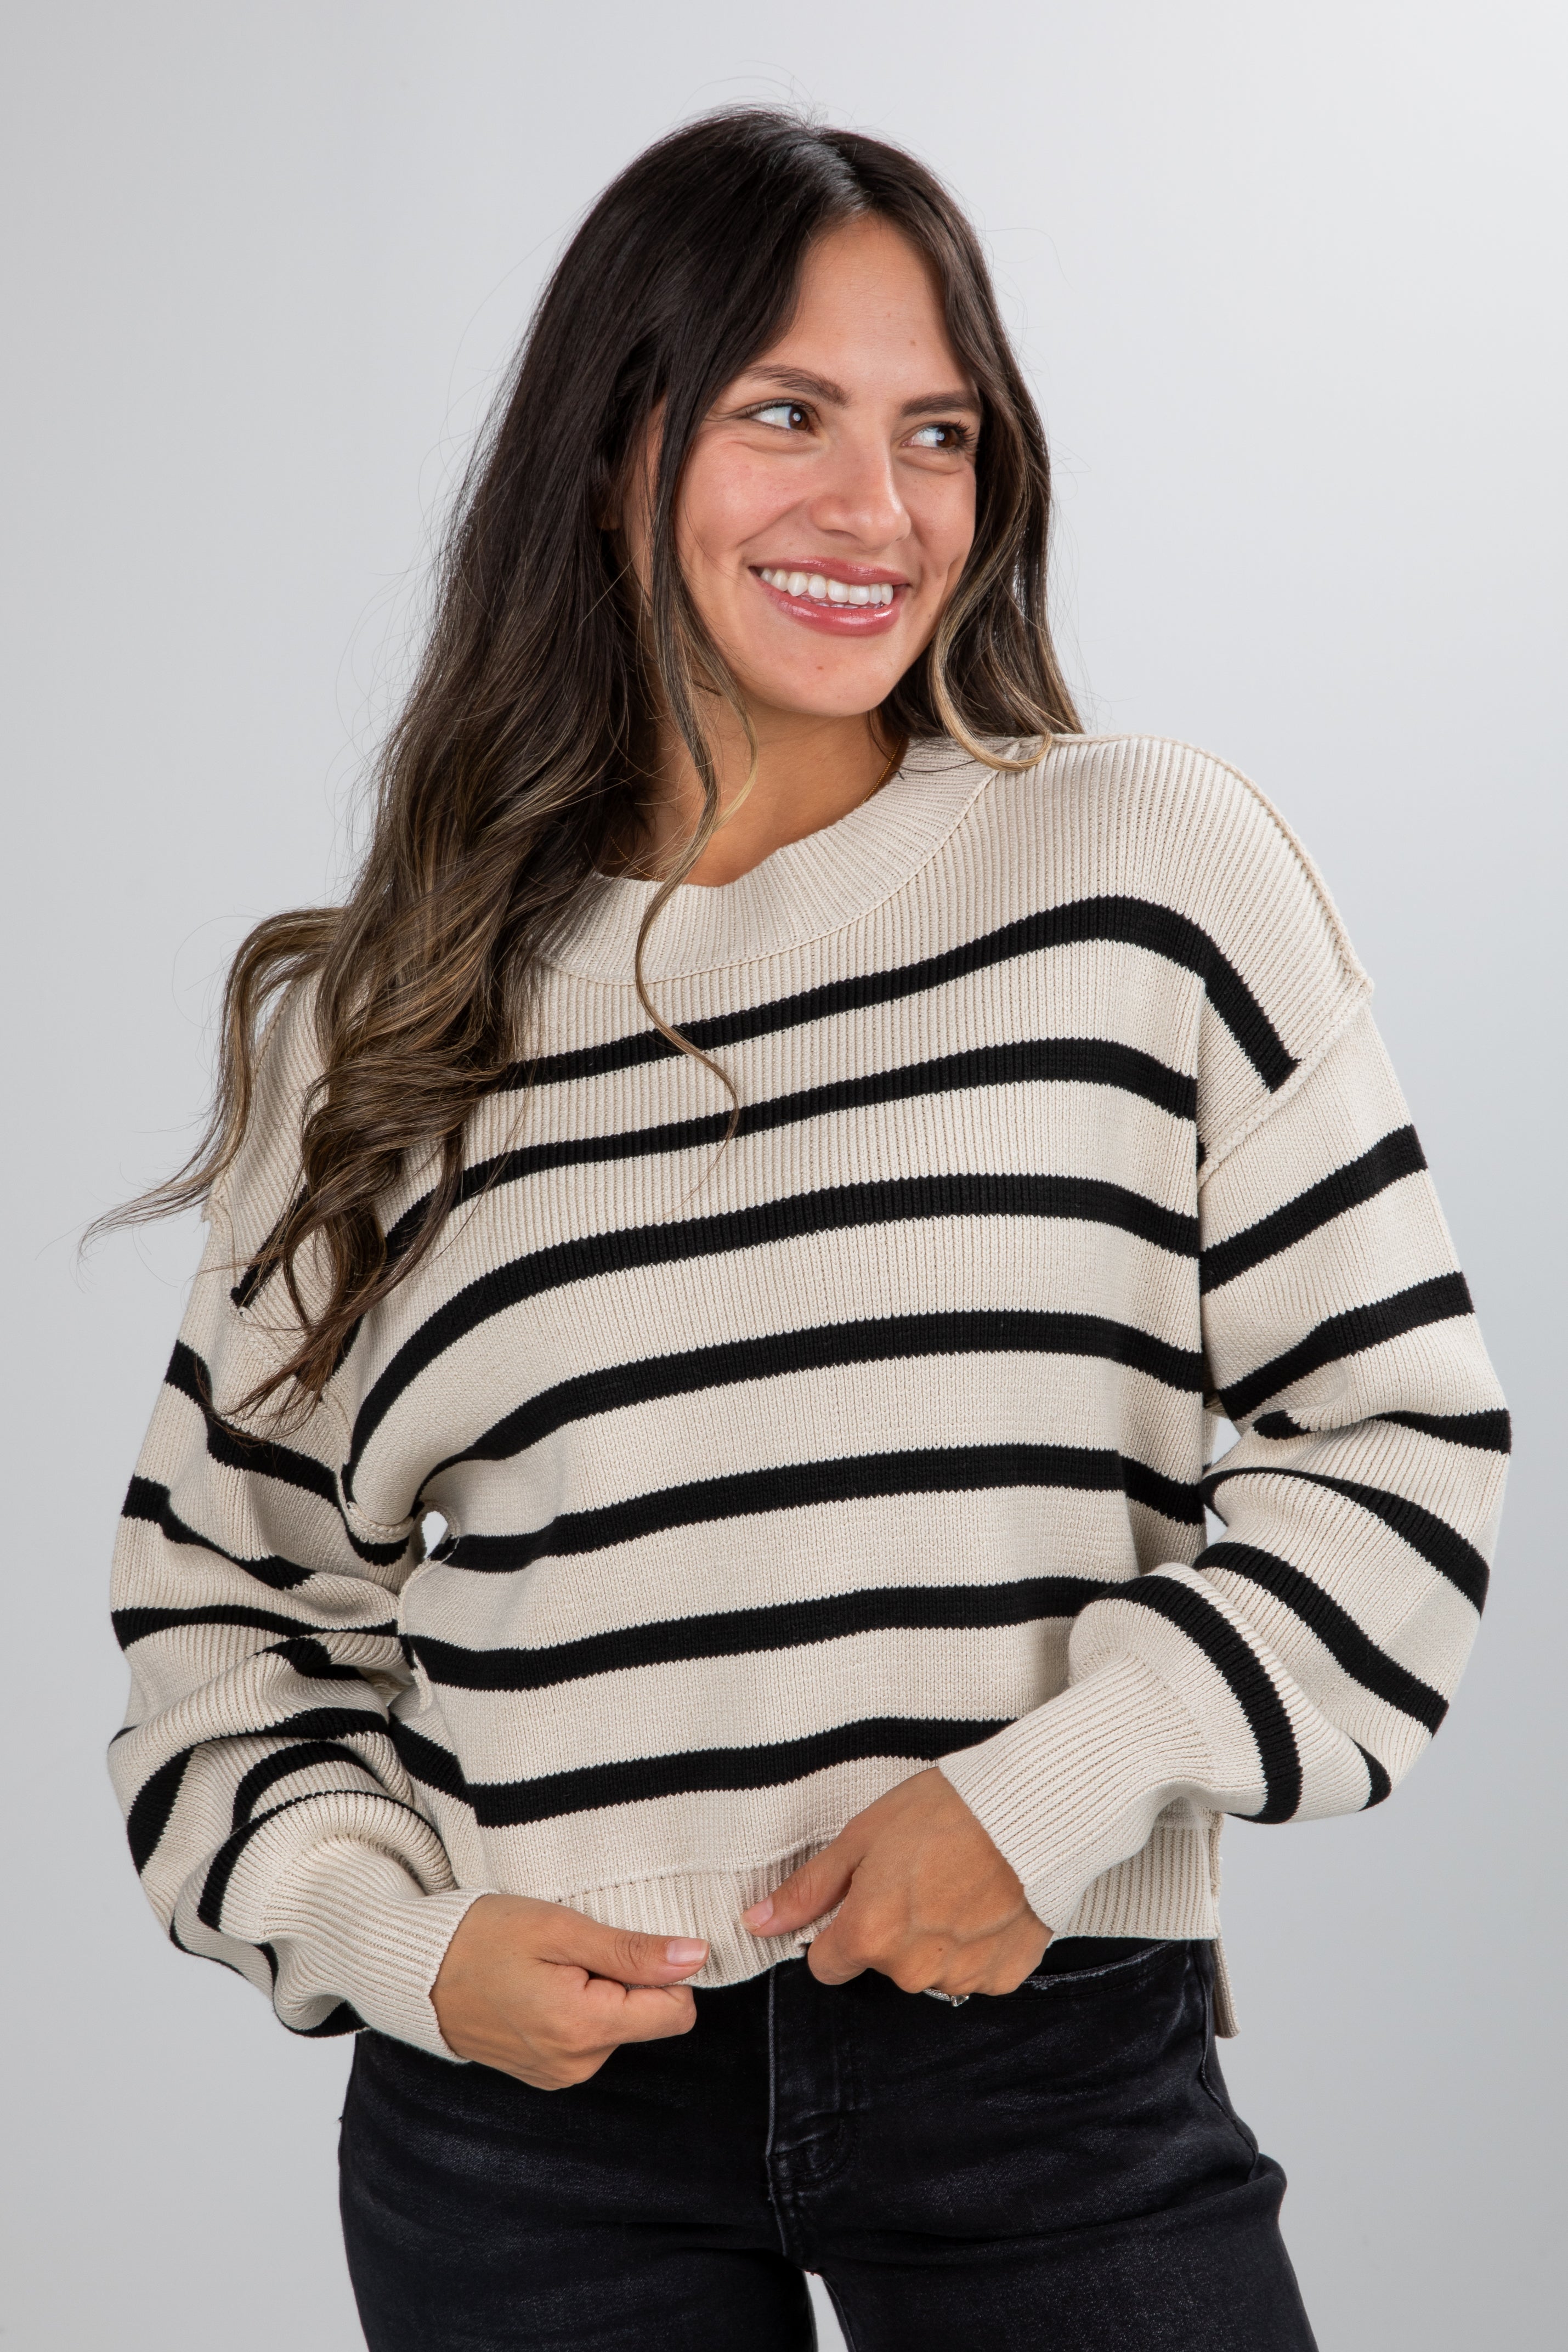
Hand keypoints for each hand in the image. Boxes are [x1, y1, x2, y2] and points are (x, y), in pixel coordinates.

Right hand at [431, 1893, 707, 2088]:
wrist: (418, 1973)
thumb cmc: (484, 1938)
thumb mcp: (562, 1929)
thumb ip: (632, 1950)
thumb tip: (695, 1957)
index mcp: (584, 2028)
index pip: (676, 2012)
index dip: (663, 1970)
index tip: (624, 1944)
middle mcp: (577, 2064)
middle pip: (647, 2018)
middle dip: (624, 1980)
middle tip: (573, 1953)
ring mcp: (559, 2074)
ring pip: (618, 2026)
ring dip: (599, 1993)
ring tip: (550, 1968)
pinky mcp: (546, 2073)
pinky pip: (589, 2039)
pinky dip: (577, 2009)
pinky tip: (540, 1988)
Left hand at [741, 1767, 1050, 1996]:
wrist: (1028, 1811)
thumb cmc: (942, 1813)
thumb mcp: (860, 1837)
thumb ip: (807, 1890)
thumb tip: (756, 1923)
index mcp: (869, 1936)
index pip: (827, 1965)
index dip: (839, 1929)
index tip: (865, 1896)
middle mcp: (911, 1970)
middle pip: (882, 1964)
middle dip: (892, 1929)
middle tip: (920, 1876)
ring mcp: (961, 1978)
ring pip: (928, 1970)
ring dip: (935, 1939)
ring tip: (958, 1884)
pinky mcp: (1003, 1977)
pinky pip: (974, 1971)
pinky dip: (977, 1945)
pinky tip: (987, 1903)